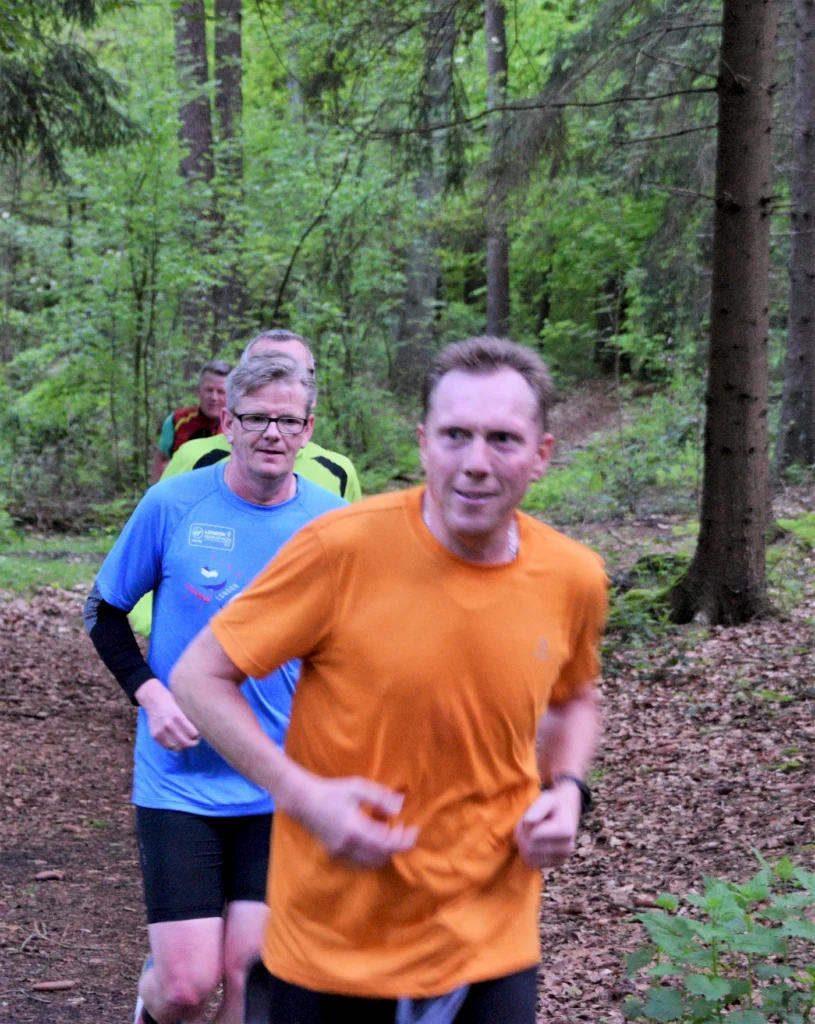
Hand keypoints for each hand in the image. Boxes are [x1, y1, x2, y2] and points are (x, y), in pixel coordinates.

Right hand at [135, 678, 200, 751]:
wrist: (153, 699)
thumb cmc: (171, 701)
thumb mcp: (182, 706)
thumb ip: (188, 718)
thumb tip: (201, 728)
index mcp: (178, 716)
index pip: (193, 733)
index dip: (198, 735)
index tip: (200, 734)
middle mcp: (169, 725)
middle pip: (186, 742)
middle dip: (193, 743)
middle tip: (196, 740)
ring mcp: (161, 731)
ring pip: (177, 747)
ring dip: (184, 746)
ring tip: (187, 742)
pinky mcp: (155, 735)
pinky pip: (167, 747)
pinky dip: (174, 746)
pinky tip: (178, 742)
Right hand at [284, 772, 418, 868]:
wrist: (304, 801)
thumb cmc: (332, 790)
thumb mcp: (358, 788)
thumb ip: (380, 798)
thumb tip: (400, 807)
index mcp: (355, 828)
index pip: (387, 844)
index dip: (404, 841)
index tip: (414, 831)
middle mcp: (348, 845)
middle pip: (382, 856)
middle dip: (396, 845)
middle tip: (402, 829)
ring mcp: (340, 852)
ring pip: (372, 862)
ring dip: (385, 851)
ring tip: (388, 831)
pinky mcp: (335, 854)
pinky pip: (360, 862)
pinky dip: (372, 853)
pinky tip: (372, 836)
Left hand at [514, 781, 581, 869]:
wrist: (565, 817)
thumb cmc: (553, 807)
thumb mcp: (547, 800)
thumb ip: (538, 808)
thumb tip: (529, 821)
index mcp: (566, 831)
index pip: (533, 835)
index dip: (525, 825)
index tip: (528, 816)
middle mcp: (567, 849)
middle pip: (529, 849)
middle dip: (522, 835)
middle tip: (525, 824)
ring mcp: (561, 859)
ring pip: (529, 858)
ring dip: (522, 844)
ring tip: (528, 832)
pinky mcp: (553, 865)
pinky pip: (531, 863)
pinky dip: (526, 853)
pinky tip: (531, 842)